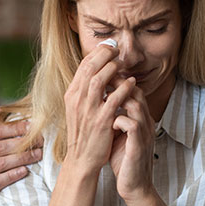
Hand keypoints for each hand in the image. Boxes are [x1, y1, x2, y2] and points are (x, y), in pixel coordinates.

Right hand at [0, 107, 42, 205]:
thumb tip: (0, 109)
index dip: (16, 128)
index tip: (34, 126)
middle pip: (0, 147)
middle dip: (23, 144)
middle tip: (42, 142)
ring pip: (0, 163)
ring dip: (22, 158)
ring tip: (38, 155)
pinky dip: (13, 175)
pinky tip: (25, 171)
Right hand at [63, 43, 135, 177]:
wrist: (82, 159)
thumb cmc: (85, 133)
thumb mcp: (80, 109)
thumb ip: (87, 91)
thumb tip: (99, 72)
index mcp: (72, 95)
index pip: (82, 67)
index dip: (96, 54)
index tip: (108, 46)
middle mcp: (77, 100)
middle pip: (89, 69)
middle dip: (103, 55)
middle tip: (116, 48)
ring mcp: (88, 111)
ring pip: (98, 81)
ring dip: (112, 68)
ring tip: (122, 63)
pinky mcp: (101, 122)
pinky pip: (113, 100)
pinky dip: (123, 88)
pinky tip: (132, 83)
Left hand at [109, 84, 155, 202]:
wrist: (135, 186)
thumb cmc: (124, 159)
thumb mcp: (119, 134)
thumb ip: (114, 117)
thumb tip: (101, 101)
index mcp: (140, 118)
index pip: (131, 90)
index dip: (116, 80)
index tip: (99, 74)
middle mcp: (145, 122)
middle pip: (135, 91)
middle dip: (116, 82)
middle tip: (99, 77)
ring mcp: (144, 133)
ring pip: (136, 104)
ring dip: (118, 98)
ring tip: (102, 96)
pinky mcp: (139, 145)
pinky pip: (132, 125)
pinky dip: (119, 120)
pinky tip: (108, 122)